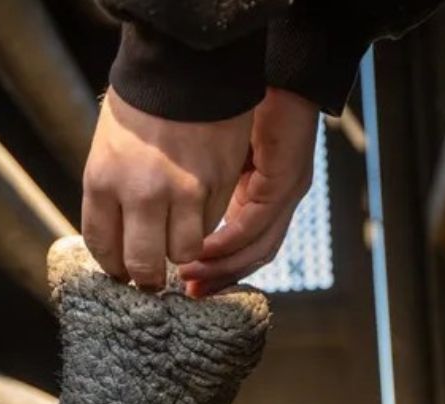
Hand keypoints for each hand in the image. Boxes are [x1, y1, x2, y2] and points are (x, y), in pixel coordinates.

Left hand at [82, 87, 252, 289]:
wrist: (183, 66)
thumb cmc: (141, 105)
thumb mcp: (106, 149)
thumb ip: (110, 195)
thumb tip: (119, 238)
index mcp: (102, 181)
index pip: (103, 246)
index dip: (113, 266)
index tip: (121, 270)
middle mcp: (139, 192)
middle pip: (142, 263)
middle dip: (146, 277)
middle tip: (151, 276)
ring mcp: (181, 191)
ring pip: (183, 252)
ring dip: (181, 253)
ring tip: (179, 242)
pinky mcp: (215, 184)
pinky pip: (211, 225)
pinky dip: (206, 225)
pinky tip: (199, 212)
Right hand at [179, 88, 319, 296]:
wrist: (264, 70)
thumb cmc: (230, 105)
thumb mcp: (207, 152)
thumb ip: (193, 182)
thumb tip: (156, 212)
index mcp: (259, 194)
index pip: (242, 245)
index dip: (215, 268)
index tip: (185, 283)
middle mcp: (278, 201)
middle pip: (253, 256)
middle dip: (217, 278)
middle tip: (185, 292)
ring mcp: (286, 193)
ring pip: (258, 247)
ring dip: (222, 266)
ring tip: (188, 275)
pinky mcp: (287, 182)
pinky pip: (258, 224)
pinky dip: (230, 241)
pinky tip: (202, 247)